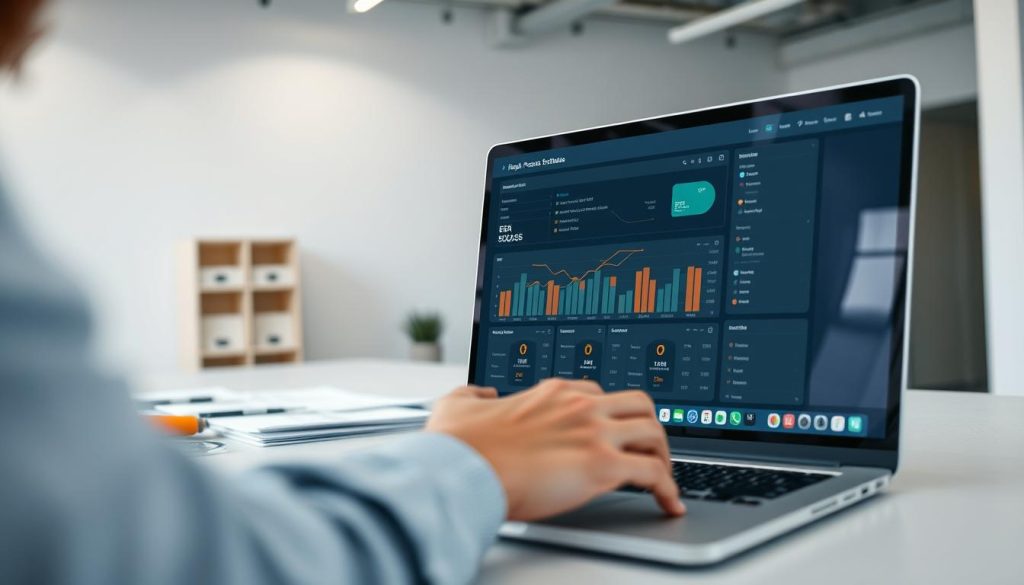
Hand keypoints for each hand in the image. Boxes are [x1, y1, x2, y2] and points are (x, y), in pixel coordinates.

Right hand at [426, 379, 684, 521]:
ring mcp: (594, 432)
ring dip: (663, 456)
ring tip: (664, 479)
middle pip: (638, 404)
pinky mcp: (602, 465)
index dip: (609, 416)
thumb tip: (480, 395)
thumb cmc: (459, 446)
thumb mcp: (457, 405)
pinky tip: (669, 502)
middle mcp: (578, 405)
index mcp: (550, 392)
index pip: (598, 395)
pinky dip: (668, 488)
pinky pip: (654, 472)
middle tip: (648, 451)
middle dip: (648, 428)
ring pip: (654, 432)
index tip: (612, 433)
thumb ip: (472, 395)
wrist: (462, 470)